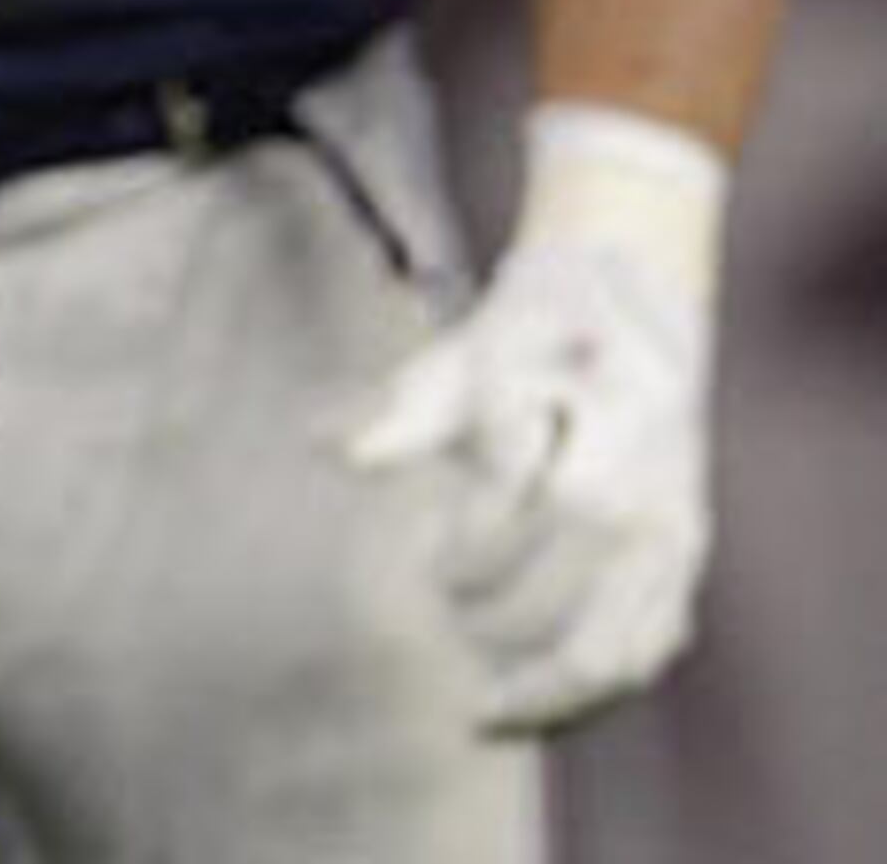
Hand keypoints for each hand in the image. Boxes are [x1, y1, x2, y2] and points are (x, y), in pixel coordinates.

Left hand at [345, 104, 722, 733]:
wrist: (629, 301)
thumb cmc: (527, 329)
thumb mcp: (463, 350)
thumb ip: (405, 410)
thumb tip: (327, 447)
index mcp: (591, 413)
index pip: (530, 499)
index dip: (475, 546)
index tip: (426, 562)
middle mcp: (644, 478)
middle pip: (577, 581)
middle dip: (502, 614)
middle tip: (442, 615)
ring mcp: (674, 526)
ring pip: (623, 638)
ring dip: (553, 689)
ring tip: (485, 710)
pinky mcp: (683, 557)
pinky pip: (650, 645)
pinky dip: (597, 689)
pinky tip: (538, 707)